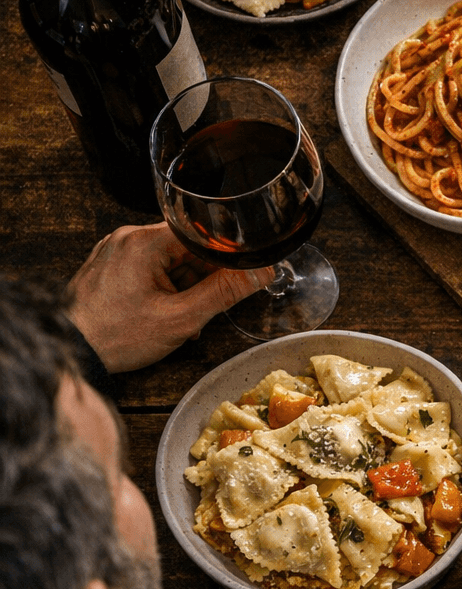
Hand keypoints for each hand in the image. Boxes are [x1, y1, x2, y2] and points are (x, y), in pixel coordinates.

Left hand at [67, 224, 275, 372]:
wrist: (73, 354)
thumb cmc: (116, 337)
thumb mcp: (181, 318)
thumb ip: (225, 291)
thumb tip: (261, 272)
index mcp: (144, 241)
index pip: (203, 234)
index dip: (226, 257)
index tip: (239, 277)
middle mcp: (127, 238)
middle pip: (188, 247)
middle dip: (203, 278)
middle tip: (201, 309)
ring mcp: (117, 251)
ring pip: (171, 260)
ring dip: (185, 287)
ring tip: (180, 317)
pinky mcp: (111, 266)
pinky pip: (151, 268)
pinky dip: (166, 288)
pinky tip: (165, 312)